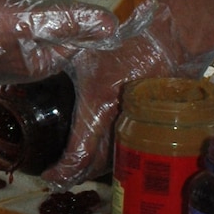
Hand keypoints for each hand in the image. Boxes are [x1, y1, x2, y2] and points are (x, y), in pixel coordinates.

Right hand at [0, 0, 124, 80]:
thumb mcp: (23, 18)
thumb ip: (67, 20)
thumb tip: (112, 25)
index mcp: (40, 62)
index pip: (79, 38)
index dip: (91, 13)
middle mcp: (25, 59)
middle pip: (59, 29)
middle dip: (71, 4)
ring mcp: (5, 46)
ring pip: (37, 20)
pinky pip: (17, 13)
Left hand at [45, 0, 213, 184]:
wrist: (174, 36)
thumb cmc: (127, 39)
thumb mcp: (86, 51)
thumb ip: (63, 61)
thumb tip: (39, 63)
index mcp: (99, 105)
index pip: (79, 154)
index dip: (63, 172)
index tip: (50, 175)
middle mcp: (120, 122)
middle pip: (98, 165)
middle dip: (78, 175)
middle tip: (62, 176)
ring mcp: (141, 125)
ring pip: (118, 159)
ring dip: (99, 168)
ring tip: (81, 169)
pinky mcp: (156, 124)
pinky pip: (134, 147)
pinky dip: (120, 155)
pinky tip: (110, 153)